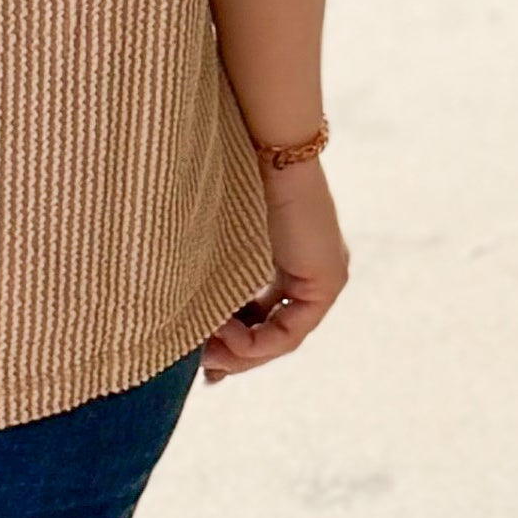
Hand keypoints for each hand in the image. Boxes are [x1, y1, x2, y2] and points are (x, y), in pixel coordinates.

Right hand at [201, 157, 346, 378]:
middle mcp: (315, 276)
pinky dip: (256, 341)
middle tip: (203, 369)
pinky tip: (224, 334)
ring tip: (205, 352)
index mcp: (293, 264)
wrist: (264, 148)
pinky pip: (292, 331)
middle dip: (236, 356)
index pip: (266, 319)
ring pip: (283, 338)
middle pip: (275, 336)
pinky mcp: (327, 281)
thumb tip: (189, 321)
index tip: (202, 355)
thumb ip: (216, 280)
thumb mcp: (222, 246)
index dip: (234, 344)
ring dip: (242, 352)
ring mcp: (325, 280)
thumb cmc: (233, 183)